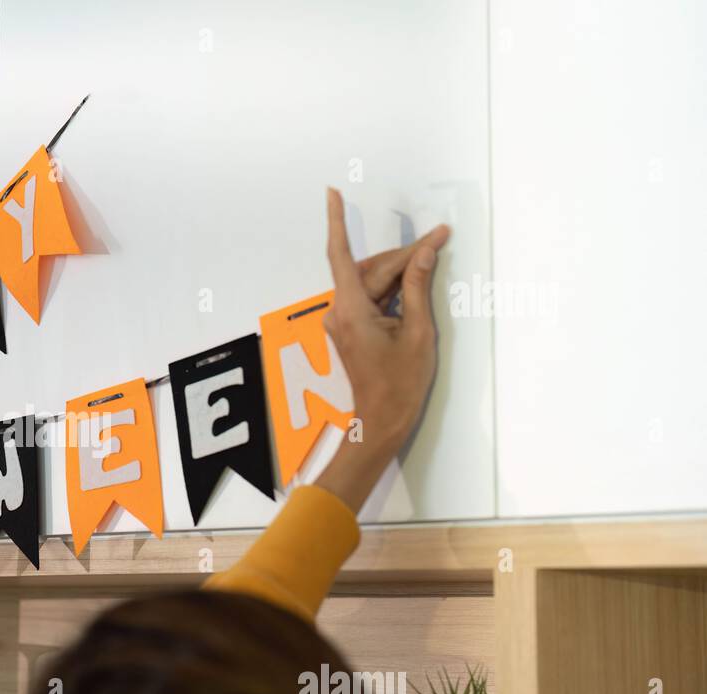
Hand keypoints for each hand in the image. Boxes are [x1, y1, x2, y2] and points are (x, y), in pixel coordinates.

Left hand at [315, 187, 448, 512]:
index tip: (332, 194)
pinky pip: (371, 298)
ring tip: (433, 256)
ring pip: (372, 282)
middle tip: (440, 239)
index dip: (336, 222)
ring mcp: (343, 321)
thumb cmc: (400, 383)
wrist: (382, 421)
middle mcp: (340, 312)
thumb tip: (425, 251)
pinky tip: (415, 282)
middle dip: (404, 256)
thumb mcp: (418, 332)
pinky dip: (393, 288)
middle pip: (370, 269)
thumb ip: (418, 287)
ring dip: (401, 272)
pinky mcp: (350, 329)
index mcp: (351, 310)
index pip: (341, 255)